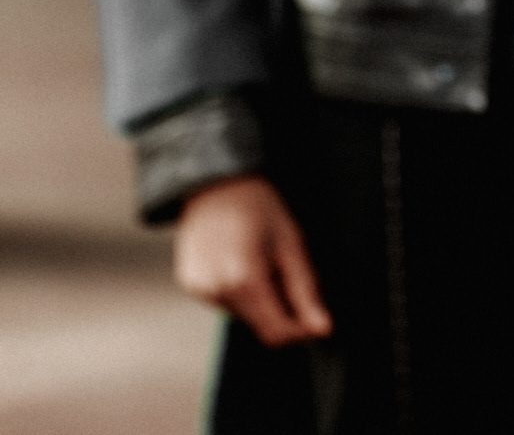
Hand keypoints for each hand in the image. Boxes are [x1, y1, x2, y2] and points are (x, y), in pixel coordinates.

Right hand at [175, 174, 333, 345]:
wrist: (216, 182)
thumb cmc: (257, 205)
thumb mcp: (291, 243)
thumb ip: (306, 291)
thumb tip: (322, 329)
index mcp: (245, 279)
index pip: (276, 333)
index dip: (300, 331)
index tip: (313, 319)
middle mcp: (217, 289)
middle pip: (259, 325)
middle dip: (279, 309)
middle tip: (283, 272)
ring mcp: (199, 289)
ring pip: (241, 315)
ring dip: (256, 299)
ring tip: (258, 259)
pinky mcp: (189, 285)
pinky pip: (221, 301)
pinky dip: (235, 290)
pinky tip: (237, 259)